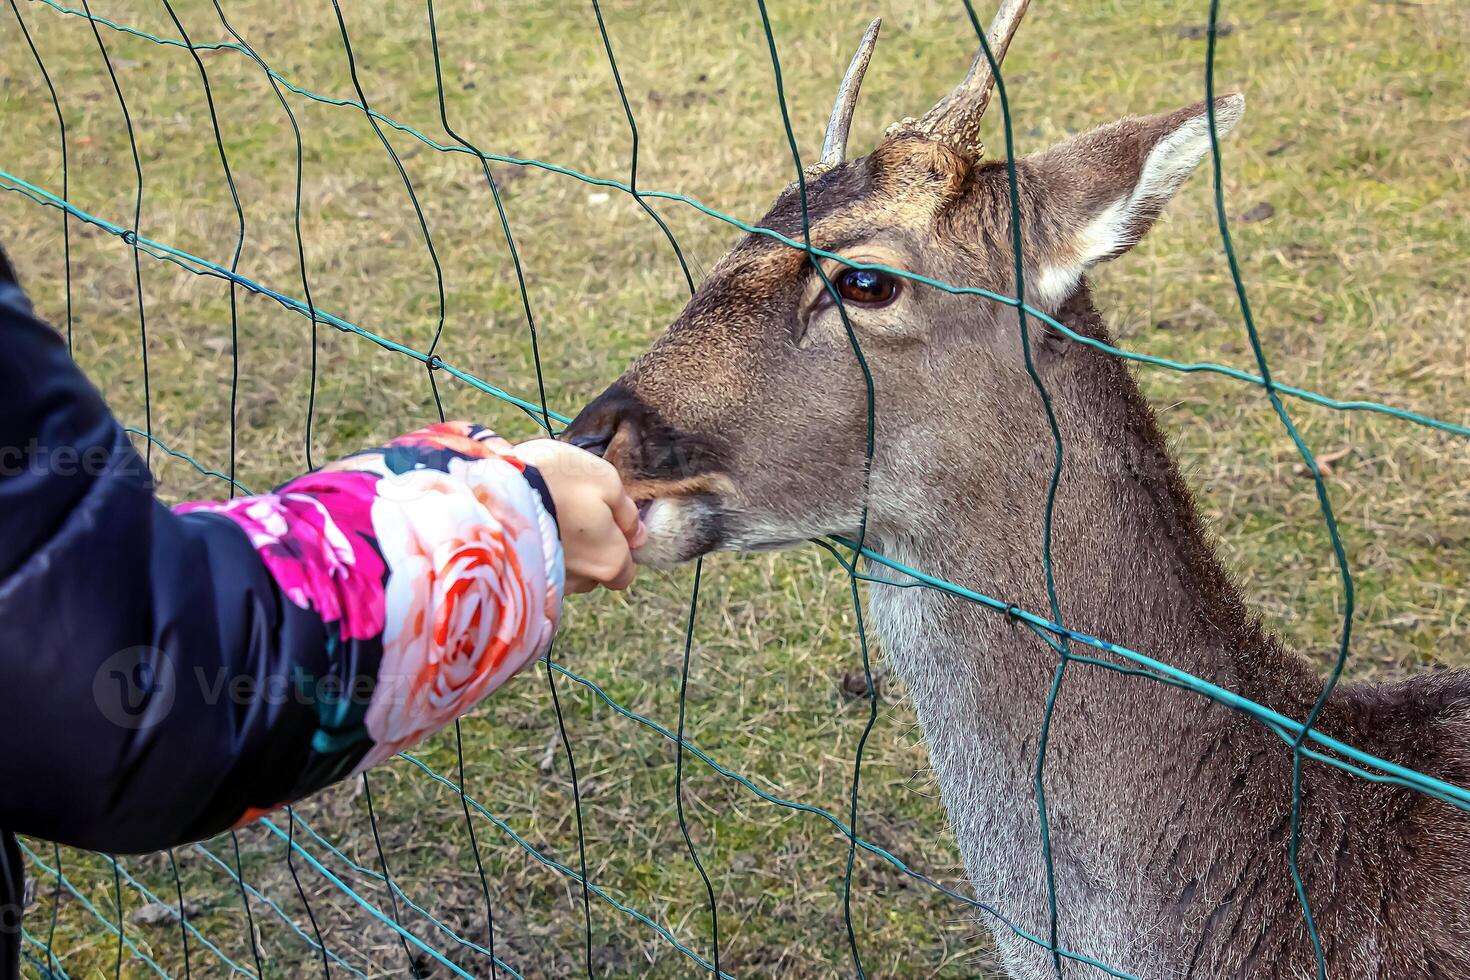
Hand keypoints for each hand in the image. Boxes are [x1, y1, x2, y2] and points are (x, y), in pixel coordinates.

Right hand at [509, 439, 645, 593]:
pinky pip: (540, 569)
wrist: (493, 487)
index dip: (619, 549)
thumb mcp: (606, 480)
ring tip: (547, 516)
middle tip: (573, 513)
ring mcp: (549, 584)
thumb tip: (638, 535)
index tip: (605, 523)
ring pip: (566, 572)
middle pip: (594, 574)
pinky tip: (529, 525)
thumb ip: (628, 513)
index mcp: (609, 561)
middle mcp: (581, 582)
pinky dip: (538, 553)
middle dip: (590, 552)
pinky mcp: (520, 579)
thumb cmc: (557, 480)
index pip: (624, 572)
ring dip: (563, 552)